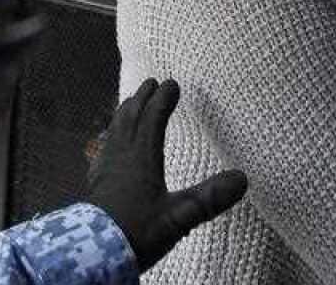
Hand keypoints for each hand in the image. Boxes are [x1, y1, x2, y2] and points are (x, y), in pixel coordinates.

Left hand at [87, 78, 247, 272]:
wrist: (93, 253)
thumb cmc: (136, 232)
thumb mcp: (179, 216)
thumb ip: (210, 197)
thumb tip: (243, 178)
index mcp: (142, 157)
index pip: (153, 119)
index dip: (163, 100)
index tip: (172, 84)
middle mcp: (122, 157)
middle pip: (130, 119)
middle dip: (141, 99)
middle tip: (149, 83)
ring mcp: (106, 170)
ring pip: (114, 132)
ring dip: (124, 114)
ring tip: (128, 103)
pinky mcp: (96, 185)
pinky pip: (103, 151)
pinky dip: (109, 139)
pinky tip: (107, 146)